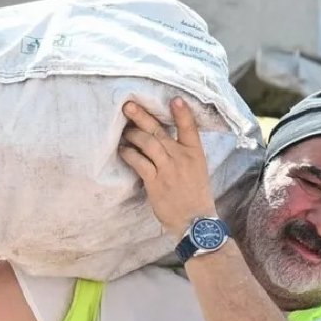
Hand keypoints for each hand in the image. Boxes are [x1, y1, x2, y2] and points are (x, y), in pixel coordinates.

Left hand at [119, 98, 216, 237]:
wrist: (195, 221)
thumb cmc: (195, 195)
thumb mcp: (197, 169)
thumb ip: (182, 153)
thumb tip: (162, 138)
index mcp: (195, 153)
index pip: (190, 128)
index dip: (182, 112)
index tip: (174, 99)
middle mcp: (181, 158)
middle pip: (159, 131)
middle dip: (142, 116)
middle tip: (128, 105)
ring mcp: (168, 169)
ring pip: (147, 143)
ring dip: (133, 134)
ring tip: (124, 130)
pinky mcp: (155, 182)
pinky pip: (139, 162)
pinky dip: (129, 154)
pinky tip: (122, 150)